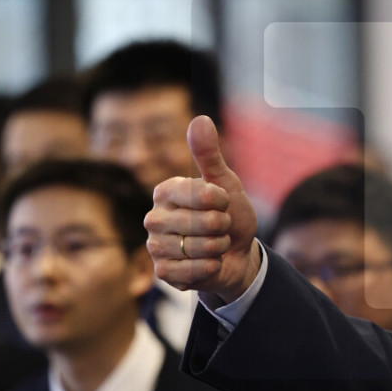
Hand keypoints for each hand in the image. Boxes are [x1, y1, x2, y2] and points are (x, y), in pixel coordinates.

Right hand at [145, 115, 260, 303]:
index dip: (222, 201)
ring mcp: (155, 246)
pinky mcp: (162, 272)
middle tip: (220, 227)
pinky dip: (210, 268)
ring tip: (215, 244)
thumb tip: (200, 119)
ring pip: (199, 248)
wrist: (237, 254)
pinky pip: (192, 271)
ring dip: (218, 248)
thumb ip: (210, 155)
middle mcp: (154, 217)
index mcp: (166, 191)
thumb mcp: (225, 183)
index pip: (200, 193)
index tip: (223, 202)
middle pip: (204, 223)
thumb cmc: (229, 215)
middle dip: (223, 227)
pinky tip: (208, 263)